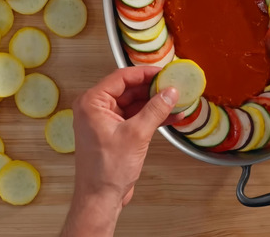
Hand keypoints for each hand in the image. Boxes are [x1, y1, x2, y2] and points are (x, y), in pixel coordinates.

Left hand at [62, 67, 181, 236]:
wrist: (101, 198)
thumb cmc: (106, 170)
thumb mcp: (136, 134)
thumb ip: (155, 110)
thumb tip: (169, 92)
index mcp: (92, 103)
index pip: (121, 78)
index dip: (145, 73)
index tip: (164, 72)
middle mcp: (96, 109)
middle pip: (129, 89)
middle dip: (153, 89)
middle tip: (173, 86)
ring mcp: (106, 121)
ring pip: (135, 103)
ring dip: (155, 103)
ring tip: (177, 101)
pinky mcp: (115, 132)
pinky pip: (136, 117)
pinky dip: (152, 116)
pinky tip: (172, 116)